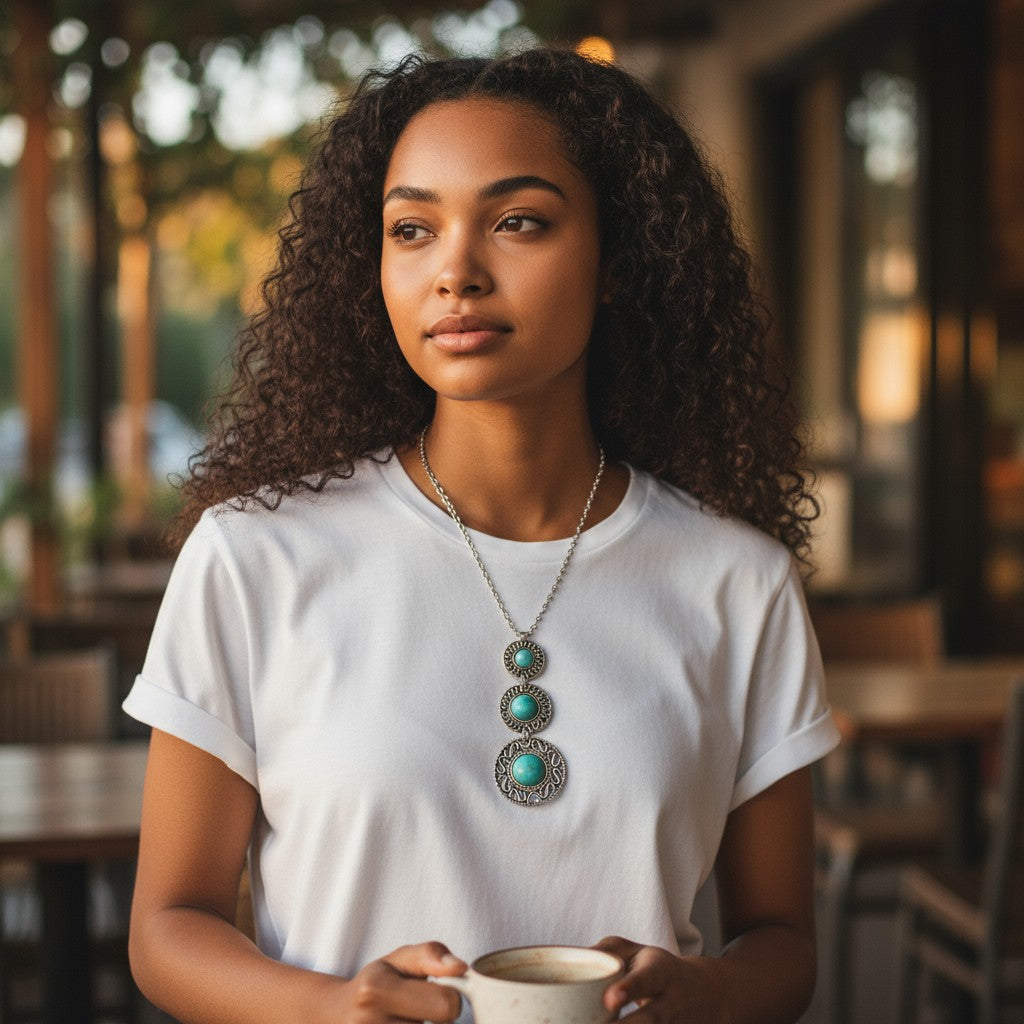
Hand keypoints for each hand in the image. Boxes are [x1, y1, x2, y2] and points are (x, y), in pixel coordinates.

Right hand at [335, 942, 465, 1023]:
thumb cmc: (375, 985)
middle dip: (440, 1021)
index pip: (446, 1003)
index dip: (451, 998)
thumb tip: (460, 967)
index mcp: (376, 989)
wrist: (335, 1016)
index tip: (440, 992)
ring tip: (408, 1023)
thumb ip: (431, 954)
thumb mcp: (398, 960)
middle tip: (422, 1012)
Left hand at [593, 936, 726, 1023]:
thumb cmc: (651, 968)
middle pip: (651, 1020)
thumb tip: (568, 962)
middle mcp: (670, 1004)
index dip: (630, 989)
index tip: (610, 1000)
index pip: (647, 979)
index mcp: (661, 972)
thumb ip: (602, 953)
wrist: (701, 995)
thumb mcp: (632, 951)